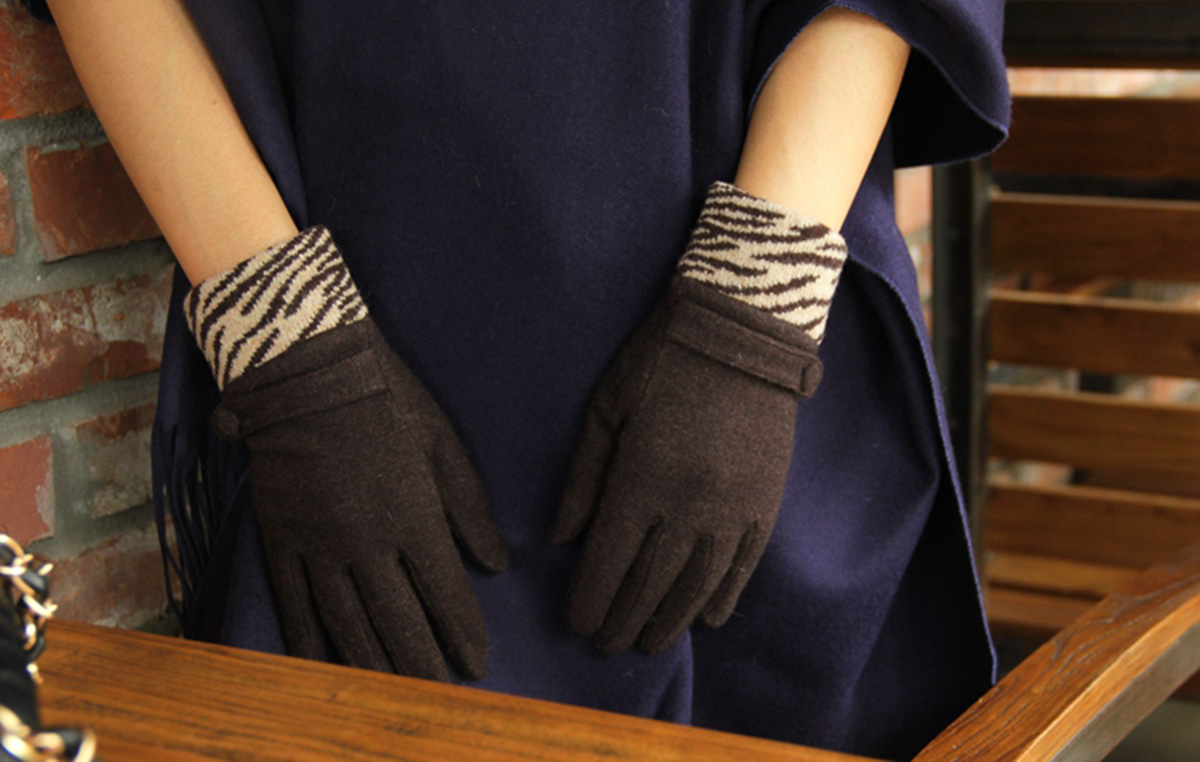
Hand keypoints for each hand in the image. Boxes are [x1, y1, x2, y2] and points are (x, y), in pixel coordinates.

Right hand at [189, 227, 507, 679]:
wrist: (305, 367)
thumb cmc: (387, 397)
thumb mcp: (442, 444)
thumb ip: (469, 509)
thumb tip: (497, 565)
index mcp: (414, 516)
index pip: (445, 594)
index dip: (463, 635)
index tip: (477, 664)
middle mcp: (367, 541)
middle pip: (399, 621)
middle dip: (424, 663)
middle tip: (440, 690)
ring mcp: (319, 543)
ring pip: (348, 623)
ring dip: (374, 663)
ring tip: (394, 689)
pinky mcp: (281, 538)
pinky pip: (295, 603)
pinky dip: (310, 641)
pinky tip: (324, 666)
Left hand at [550, 183, 843, 654]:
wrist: (743, 331)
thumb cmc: (661, 361)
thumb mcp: (607, 409)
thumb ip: (583, 480)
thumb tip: (559, 541)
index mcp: (641, 478)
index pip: (608, 562)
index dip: (590, 601)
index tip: (578, 625)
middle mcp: (687, 504)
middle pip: (649, 583)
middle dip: (623, 620)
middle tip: (606, 644)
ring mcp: (732, 508)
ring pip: (696, 585)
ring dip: (669, 621)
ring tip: (649, 643)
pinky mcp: (765, 503)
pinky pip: (743, 566)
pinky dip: (723, 597)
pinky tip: (705, 619)